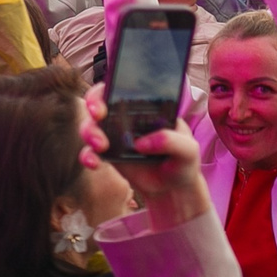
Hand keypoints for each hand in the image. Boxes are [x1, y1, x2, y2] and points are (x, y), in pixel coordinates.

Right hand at [79, 85, 204, 217]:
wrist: (172, 189)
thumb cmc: (182, 162)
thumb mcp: (188, 150)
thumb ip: (172, 142)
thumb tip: (142, 143)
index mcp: (146, 108)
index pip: (123, 88)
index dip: (109, 87)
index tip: (107, 96)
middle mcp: (126, 117)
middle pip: (99, 102)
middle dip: (93, 105)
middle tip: (98, 116)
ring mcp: (114, 135)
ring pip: (90, 125)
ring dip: (89, 132)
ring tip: (101, 146)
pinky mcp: (107, 154)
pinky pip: (89, 151)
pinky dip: (87, 156)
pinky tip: (94, 164)